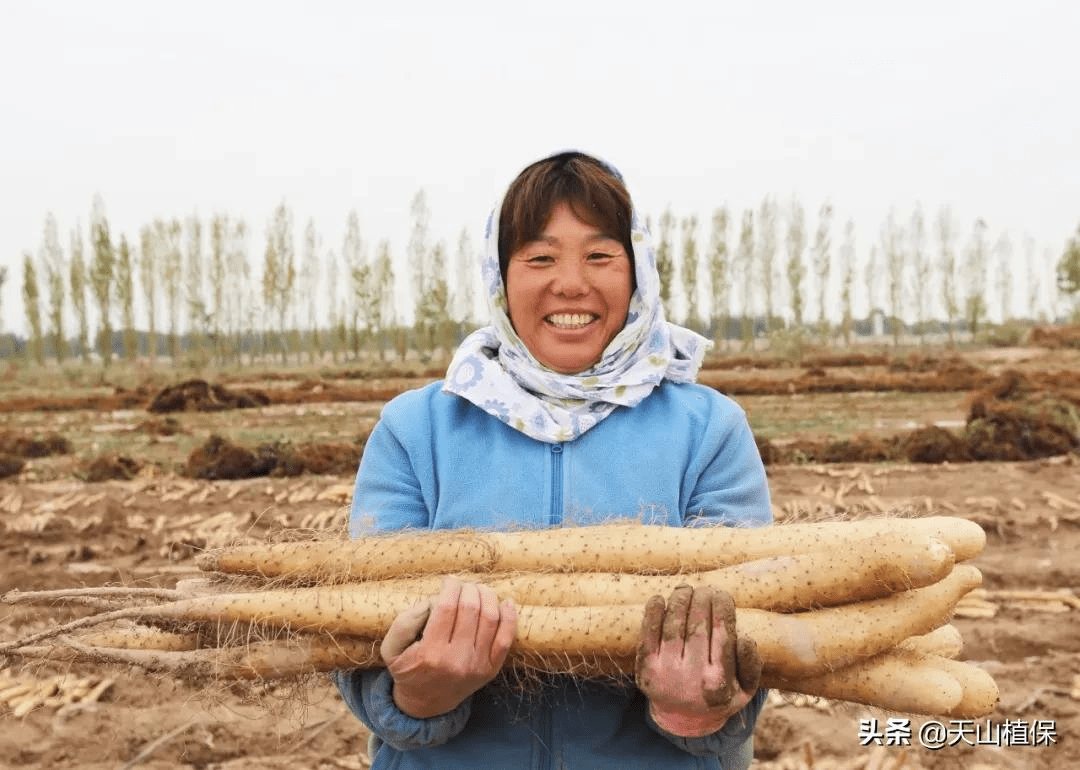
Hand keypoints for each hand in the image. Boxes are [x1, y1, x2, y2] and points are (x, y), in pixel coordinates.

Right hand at [381, 576, 515, 718]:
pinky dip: (510, 617)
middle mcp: (457, 660)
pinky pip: (506, 639)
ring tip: (478, 590)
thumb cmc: (408, 669)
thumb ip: (405, 621)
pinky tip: (506, 602)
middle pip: (471, 608)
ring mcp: (477, 665)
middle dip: (468, 588)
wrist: (426, 703)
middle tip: (462, 585)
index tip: (448, 581)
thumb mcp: (391, 648)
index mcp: (430, 653)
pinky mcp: (491, 669)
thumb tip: (433, 600)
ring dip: (487, 596)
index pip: (446, 607)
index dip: (450, 587)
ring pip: (491, 618)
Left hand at [635, 585, 761, 737]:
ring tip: (685, 589)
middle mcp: (691, 679)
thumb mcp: (745, 689)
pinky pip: (647, 636)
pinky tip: (659, 599)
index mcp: (718, 682)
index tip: (723, 593)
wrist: (682, 720)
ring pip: (673, 627)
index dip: (722, 608)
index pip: (723, 634)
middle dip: (702, 600)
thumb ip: (751, 665)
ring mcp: (665, 674)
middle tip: (705, 588)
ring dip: (679, 601)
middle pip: (697, 626)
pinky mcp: (645, 670)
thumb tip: (744, 638)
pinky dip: (652, 614)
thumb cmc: (718, 695)